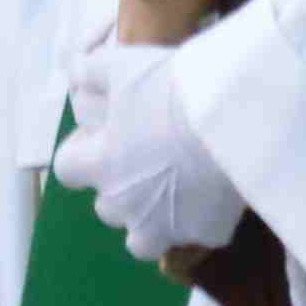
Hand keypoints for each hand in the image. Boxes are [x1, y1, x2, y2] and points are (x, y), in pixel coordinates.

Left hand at [67, 45, 249, 268]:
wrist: (237, 117)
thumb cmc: (173, 90)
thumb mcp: (124, 65)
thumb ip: (91, 72)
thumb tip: (75, 73)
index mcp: (101, 167)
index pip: (67, 168)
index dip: (81, 150)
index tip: (104, 133)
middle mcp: (125, 206)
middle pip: (107, 206)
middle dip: (120, 186)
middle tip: (149, 154)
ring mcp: (167, 227)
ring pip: (143, 240)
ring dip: (151, 219)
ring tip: (177, 189)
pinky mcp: (207, 233)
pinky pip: (196, 233)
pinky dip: (201, 218)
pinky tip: (217, 191)